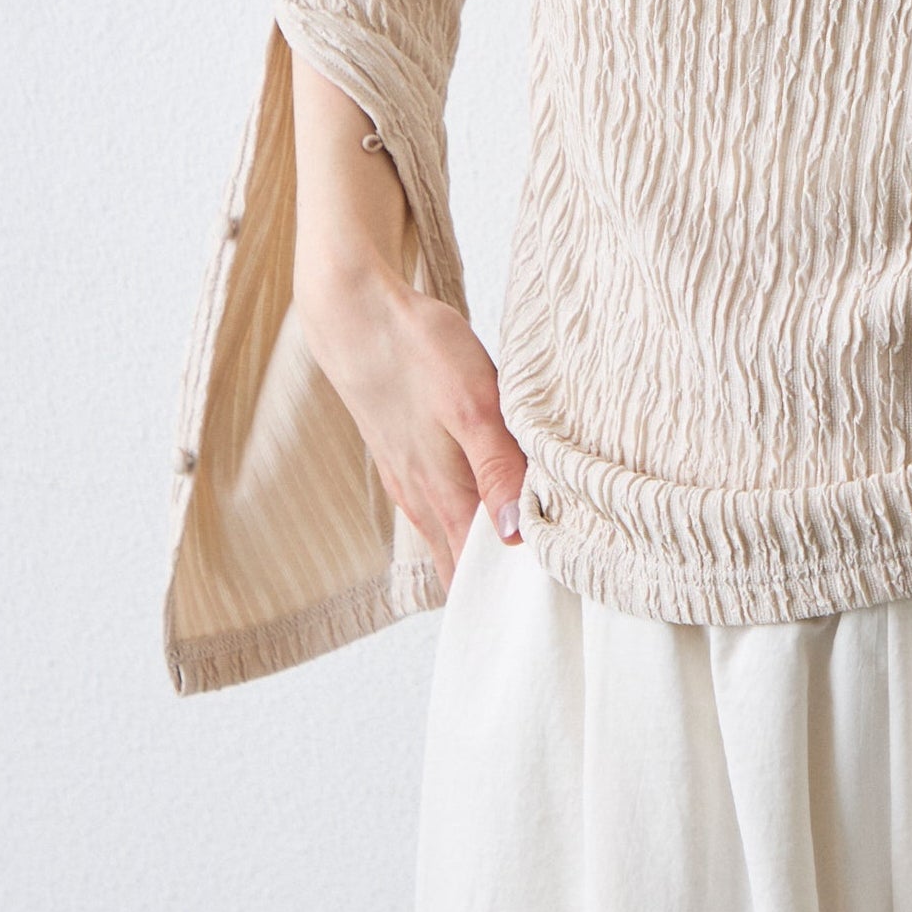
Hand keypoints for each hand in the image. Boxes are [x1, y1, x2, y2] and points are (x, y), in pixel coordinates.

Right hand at [293, 254, 529, 597]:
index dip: (512, 593)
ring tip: (535, 552)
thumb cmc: (417, 352)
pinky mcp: (405, 456)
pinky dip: (470, 517)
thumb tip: (516, 536)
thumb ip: (496, 468)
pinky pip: (440, 505)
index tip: (557, 597)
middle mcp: (421, 498)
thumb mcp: (472, 403)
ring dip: (486, 551)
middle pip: (461, 566)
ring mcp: (409, 479)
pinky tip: (495, 501)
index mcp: (441, 494)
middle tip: (554, 588)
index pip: (476, 573)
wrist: (355, 314)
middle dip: (501, 584)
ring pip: (450, 535)